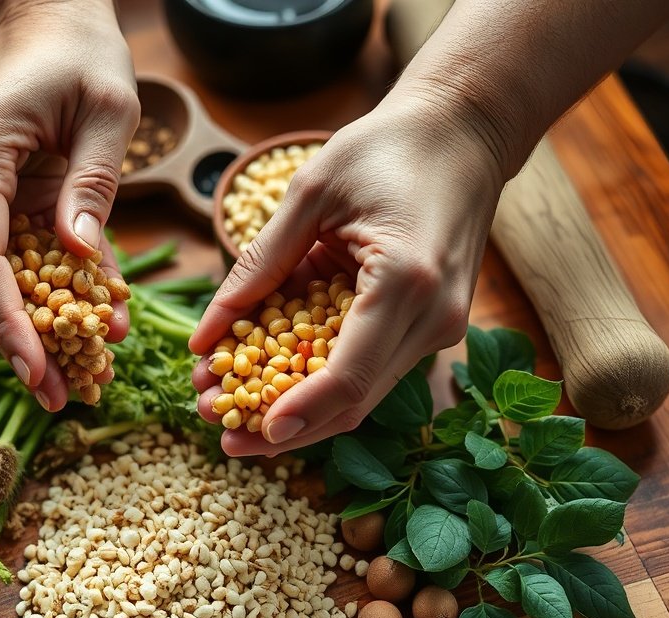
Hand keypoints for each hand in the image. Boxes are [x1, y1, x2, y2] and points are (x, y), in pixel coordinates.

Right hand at [0, 0, 138, 411]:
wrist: (47, 13)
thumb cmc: (81, 49)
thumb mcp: (108, 112)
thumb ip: (93, 188)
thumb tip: (79, 262)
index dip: (9, 323)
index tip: (37, 371)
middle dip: (16, 343)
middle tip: (55, 397)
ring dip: (29, 330)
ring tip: (70, 380)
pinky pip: (17, 256)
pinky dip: (48, 294)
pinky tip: (86, 328)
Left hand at [190, 92, 505, 455]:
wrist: (463, 131)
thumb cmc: (386, 149)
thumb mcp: (309, 194)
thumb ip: (258, 266)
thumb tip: (205, 336)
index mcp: (406, 281)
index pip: (349, 376)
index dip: (298, 413)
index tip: (252, 434)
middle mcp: (433, 318)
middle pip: (355, 402)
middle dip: (284, 425)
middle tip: (223, 435)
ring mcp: (439, 327)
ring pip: (363, 394)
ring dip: (297, 409)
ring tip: (232, 411)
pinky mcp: (431, 325)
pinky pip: (371, 367)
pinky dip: (320, 380)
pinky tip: (271, 381)